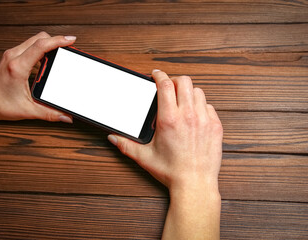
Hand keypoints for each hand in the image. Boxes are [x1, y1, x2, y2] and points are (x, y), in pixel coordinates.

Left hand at [0, 32, 75, 122]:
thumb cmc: (1, 105)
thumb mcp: (29, 110)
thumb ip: (50, 114)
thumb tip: (66, 117)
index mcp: (17, 67)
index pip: (40, 46)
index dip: (58, 41)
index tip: (70, 40)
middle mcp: (13, 57)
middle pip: (39, 38)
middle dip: (55, 40)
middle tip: (68, 48)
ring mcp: (10, 55)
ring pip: (33, 40)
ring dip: (47, 43)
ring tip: (58, 53)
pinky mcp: (10, 56)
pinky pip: (28, 45)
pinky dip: (40, 48)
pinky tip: (46, 59)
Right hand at [109, 70, 222, 191]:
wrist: (195, 184)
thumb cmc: (171, 171)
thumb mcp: (144, 157)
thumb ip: (126, 145)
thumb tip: (112, 138)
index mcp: (169, 120)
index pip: (165, 84)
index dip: (159, 74)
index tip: (156, 74)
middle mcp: (188, 116)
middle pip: (184, 81)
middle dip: (174, 81)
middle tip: (168, 88)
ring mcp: (204, 120)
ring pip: (198, 91)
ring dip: (188, 93)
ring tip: (181, 103)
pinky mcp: (215, 126)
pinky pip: (209, 106)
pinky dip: (201, 106)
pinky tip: (194, 116)